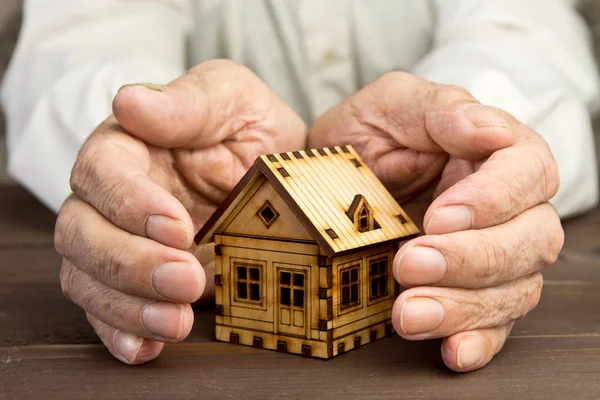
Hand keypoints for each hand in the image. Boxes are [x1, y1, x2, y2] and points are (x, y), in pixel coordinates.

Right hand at [54, 60, 306, 363]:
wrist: (272, 170)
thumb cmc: (246, 126)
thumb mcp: (232, 99)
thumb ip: (188, 102)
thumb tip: (129, 102)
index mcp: (128, 147)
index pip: (101, 173)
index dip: (129, 203)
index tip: (178, 226)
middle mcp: (113, 198)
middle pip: (82, 233)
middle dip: (128, 263)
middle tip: (185, 278)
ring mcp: (124, 242)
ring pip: (89, 279)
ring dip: (127, 307)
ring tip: (176, 321)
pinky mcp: (141, 282)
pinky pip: (110, 311)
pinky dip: (123, 334)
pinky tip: (146, 348)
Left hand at [309, 72, 562, 371]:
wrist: (332, 177)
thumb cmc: (367, 135)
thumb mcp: (391, 104)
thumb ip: (438, 108)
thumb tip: (487, 128)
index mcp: (493, 154)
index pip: (529, 171)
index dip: (495, 197)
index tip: (441, 215)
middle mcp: (503, 208)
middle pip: (531, 238)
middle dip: (472, 258)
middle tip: (411, 263)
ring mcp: (489, 254)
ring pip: (514, 288)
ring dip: (464, 306)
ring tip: (409, 313)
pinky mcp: (467, 292)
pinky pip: (493, 325)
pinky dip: (477, 341)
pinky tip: (452, 350)